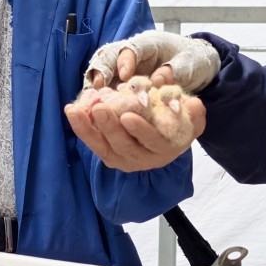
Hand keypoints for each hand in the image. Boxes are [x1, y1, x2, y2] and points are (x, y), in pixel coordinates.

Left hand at [64, 94, 205, 171]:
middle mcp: (145, 159)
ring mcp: (125, 160)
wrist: (167, 138)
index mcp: (166, 148)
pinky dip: (82, 129)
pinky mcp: (110, 157)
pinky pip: (94, 144)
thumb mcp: (191, 116)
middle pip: (125, 146)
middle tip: (100, 108)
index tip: (128, 115)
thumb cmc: (178, 122)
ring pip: (105, 147)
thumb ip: (194, 111)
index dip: (140, 130)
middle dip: (110, 127)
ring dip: (89, 128)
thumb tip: (192, 105)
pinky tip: (72, 111)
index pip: (153, 141)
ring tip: (76, 110)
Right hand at [85, 31, 219, 92]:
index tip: (125, 75)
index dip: (126, 60)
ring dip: (93, 86)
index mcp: (149, 44)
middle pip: (108, 56)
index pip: (133, 47)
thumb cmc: (192, 60)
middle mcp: (130, 53)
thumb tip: (158, 81)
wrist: (191, 64)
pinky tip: (90, 111)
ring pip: (101, 72)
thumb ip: (175, 69)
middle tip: (97, 86)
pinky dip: (96, 99)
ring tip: (87, 101)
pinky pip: (103, 90)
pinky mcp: (118, 84)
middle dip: (101, 70)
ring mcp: (121, 68)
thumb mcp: (190, 63)